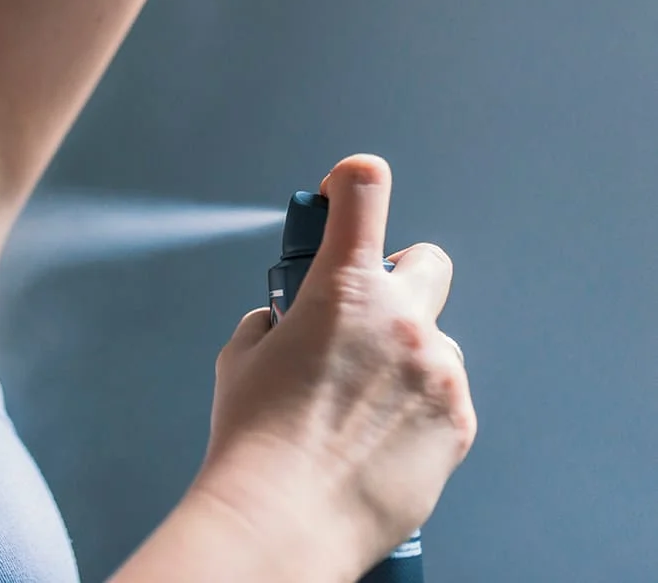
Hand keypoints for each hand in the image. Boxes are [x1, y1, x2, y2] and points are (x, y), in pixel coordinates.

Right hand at [191, 154, 475, 578]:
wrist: (286, 519)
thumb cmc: (255, 444)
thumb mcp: (242, 359)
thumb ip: (273, 322)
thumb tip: (286, 323)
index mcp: (343, 290)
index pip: (363, 191)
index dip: (352, 181)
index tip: (346, 191)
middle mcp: (402, 320)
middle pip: (427, 261)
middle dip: (398, 279)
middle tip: (361, 318)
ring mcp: (438, 370)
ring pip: (434, 339)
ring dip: (403, 356)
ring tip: (359, 407)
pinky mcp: (458, 420)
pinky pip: (445, 394)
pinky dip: (417, 406)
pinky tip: (377, 439)